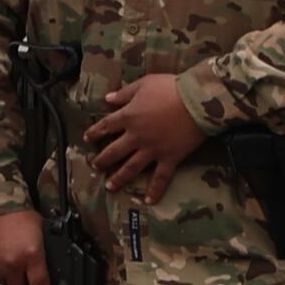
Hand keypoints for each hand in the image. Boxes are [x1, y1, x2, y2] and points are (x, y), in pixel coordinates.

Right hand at [0, 209, 50, 284]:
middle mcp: (13, 263)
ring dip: (7, 272)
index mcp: (32, 255)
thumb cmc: (17, 213)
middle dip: (21, 278)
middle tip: (21, 262)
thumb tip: (44, 271)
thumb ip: (41, 254)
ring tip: (6, 252)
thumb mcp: (40, 232)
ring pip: (4, 281)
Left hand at [84, 72, 203, 197]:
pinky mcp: (170, 158)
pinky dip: (155, 190)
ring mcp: (152, 150)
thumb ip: (125, 93)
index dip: (95, 132)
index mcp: (128, 117)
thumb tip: (107, 99)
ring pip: (131, 167)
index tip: (86, 138)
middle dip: (102, 160)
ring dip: (119, 178)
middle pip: (114, 151)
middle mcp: (136, 136)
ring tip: (109, 187)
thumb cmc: (170, 88)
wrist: (197, 101)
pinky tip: (148, 201)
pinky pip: (161, 178)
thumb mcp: (144, 84)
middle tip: (95, 166)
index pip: (106, 126)